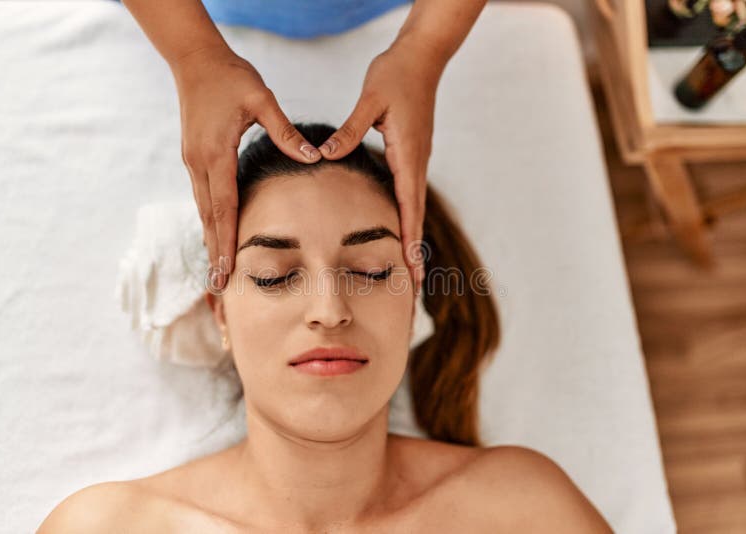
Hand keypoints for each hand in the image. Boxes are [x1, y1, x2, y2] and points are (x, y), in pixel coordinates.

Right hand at [171, 46, 321, 287]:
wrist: (194, 58)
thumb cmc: (230, 76)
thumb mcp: (262, 99)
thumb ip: (286, 131)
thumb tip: (314, 157)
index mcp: (215, 153)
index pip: (222, 207)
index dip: (225, 242)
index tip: (225, 271)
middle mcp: (200, 163)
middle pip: (209, 217)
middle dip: (214, 253)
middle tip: (219, 287)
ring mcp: (193, 161)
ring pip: (203, 209)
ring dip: (210, 239)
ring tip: (216, 270)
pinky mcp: (194, 156)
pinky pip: (203, 196)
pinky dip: (210, 219)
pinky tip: (216, 233)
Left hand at [316, 38, 443, 291]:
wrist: (421, 58)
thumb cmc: (395, 76)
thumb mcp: (370, 101)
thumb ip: (349, 130)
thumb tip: (325, 154)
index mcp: (407, 154)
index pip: (409, 205)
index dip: (409, 239)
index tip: (411, 268)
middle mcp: (416, 162)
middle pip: (416, 216)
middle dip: (415, 252)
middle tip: (417, 287)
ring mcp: (416, 160)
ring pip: (414, 207)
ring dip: (413, 238)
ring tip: (410, 269)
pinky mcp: (411, 155)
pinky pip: (409, 194)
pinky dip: (408, 218)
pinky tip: (400, 230)